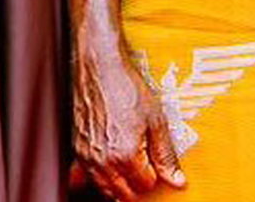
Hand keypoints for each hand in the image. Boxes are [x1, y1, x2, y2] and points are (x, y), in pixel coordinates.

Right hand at [71, 36, 185, 200]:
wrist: (100, 66)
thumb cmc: (125, 86)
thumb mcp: (157, 121)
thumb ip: (166, 156)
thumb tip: (176, 179)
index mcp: (125, 155)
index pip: (146, 186)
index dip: (157, 177)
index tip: (159, 165)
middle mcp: (102, 159)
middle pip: (124, 193)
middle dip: (139, 185)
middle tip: (148, 170)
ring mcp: (87, 154)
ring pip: (104, 188)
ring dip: (119, 186)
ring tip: (130, 172)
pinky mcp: (77, 146)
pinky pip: (84, 175)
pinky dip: (96, 177)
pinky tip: (106, 168)